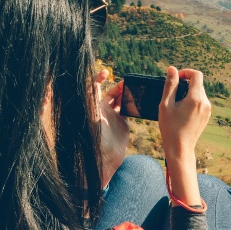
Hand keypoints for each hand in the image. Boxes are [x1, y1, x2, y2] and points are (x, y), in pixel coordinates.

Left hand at [95, 69, 129, 187]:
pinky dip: (133, 104)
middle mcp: (102, 111)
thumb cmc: (95, 139)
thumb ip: (93, 101)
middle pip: (111, 92)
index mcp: (93, 107)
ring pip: (121, 100)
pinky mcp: (122, 123)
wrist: (105, 158)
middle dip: (119, 86)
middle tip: (128, 82)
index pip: (94, 88)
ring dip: (127, 94)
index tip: (105, 72)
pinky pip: (128, 110)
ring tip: (134, 90)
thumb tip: (92, 84)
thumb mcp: (93, 117)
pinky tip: (138, 101)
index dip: (98, 78)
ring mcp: (112, 117)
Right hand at [158, 66, 210, 205]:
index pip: (197, 75)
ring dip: (188, 92)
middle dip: (186, 83)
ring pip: (199, 93)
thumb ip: (170, 85)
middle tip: (172, 93)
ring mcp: (208, 110)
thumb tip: (172, 69)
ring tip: (176, 104)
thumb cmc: (170, 127)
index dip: (186, 72)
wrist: (180, 148)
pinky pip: (200, 102)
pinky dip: (192, 101)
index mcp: (196, 98)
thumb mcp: (166, 104)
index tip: (176, 78)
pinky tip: (182, 112)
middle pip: (198, 84)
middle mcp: (205, 103)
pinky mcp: (207, 116)